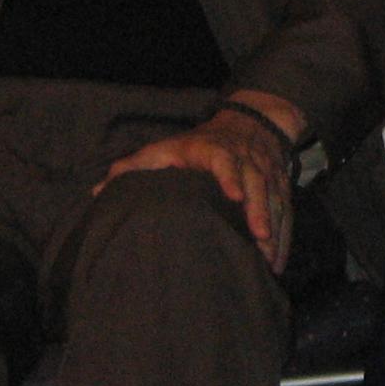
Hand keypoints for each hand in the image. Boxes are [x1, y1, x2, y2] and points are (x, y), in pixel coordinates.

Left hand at [99, 88, 303, 271]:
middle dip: (260, 210)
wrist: (251, 121)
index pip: (225, 161)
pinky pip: (285, 211)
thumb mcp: (166, 147)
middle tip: (260, 237)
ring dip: (274, 229)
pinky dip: (284, 238)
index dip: (231, 176)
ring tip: (269, 260)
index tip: (234, 195)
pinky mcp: (280, 186)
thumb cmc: (200, 143)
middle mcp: (246, 161)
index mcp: (216, 150)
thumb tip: (98, 191)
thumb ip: (134, 166)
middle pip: (257, 183)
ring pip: (274, 200)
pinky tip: (277, 263)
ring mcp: (266, 174)